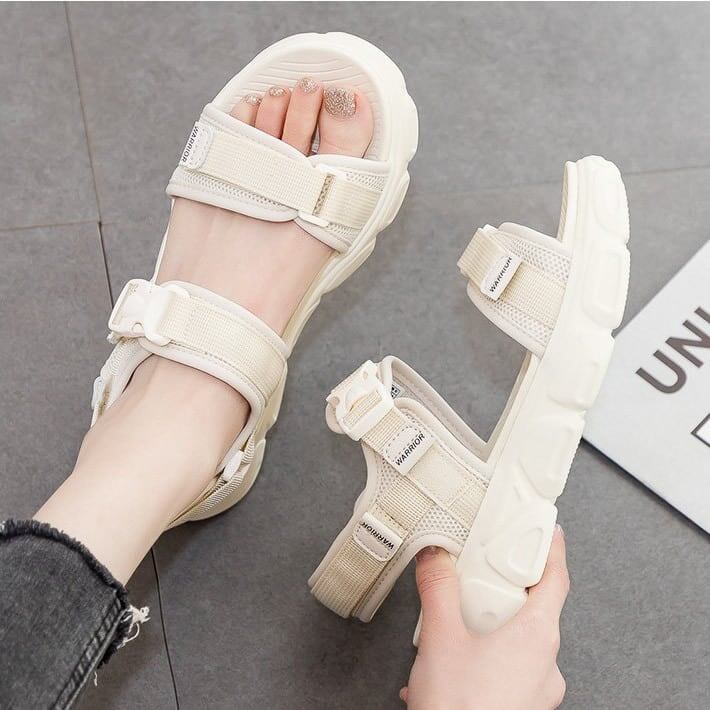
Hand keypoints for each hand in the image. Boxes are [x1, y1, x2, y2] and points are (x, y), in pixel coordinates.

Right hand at [402, 525, 568, 709]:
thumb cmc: (460, 708)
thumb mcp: (441, 636)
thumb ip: (438, 589)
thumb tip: (435, 557)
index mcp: (536, 636)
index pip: (556, 579)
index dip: (552, 549)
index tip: (549, 530)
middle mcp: (546, 663)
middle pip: (533, 608)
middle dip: (501, 591)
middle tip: (477, 579)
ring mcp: (537, 689)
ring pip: (517, 641)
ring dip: (486, 628)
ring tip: (449, 631)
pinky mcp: (523, 707)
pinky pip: (508, 670)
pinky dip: (482, 658)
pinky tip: (449, 668)